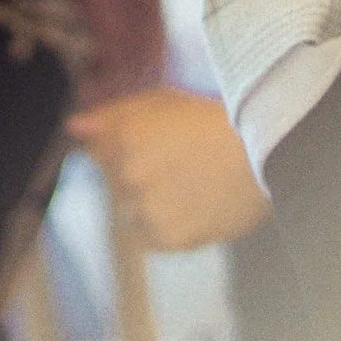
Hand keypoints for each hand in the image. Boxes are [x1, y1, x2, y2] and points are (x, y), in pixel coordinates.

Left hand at [69, 87, 268, 251]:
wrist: (267, 154)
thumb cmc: (219, 119)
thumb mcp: (166, 101)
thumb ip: (115, 114)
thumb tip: (73, 127)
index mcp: (127, 134)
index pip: (99, 149)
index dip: (126, 146)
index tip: (155, 145)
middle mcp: (128, 173)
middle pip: (117, 181)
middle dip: (141, 173)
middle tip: (182, 162)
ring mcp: (146, 209)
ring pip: (134, 210)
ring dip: (154, 201)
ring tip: (193, 184)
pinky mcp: (166, 239)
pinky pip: (153, 236)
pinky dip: (170, 224)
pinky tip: (197, 204)